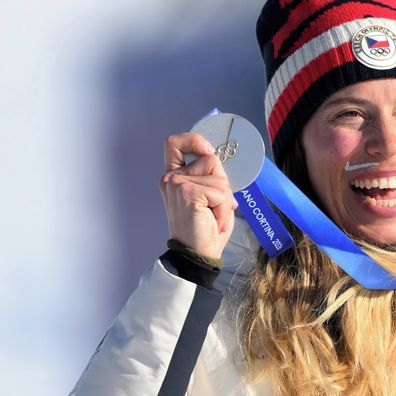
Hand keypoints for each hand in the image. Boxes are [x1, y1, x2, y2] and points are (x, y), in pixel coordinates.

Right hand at [160, 132, 238, 259]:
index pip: (174, 143)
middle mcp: (171, 178)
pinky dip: (223, 209)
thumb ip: (211, 177)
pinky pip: (220, 192)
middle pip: (210, 159)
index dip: (194, 140)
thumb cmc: (205, 230)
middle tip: (216, 208)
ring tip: (213, 217)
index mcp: (174, 177)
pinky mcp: (187, 193)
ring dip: (224, 200)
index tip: (207, 152)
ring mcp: (177, 184)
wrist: (197, 255)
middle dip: (222, 184)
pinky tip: (213, 221)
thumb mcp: (210, 197)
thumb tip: (221, 160)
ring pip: (220, 177)